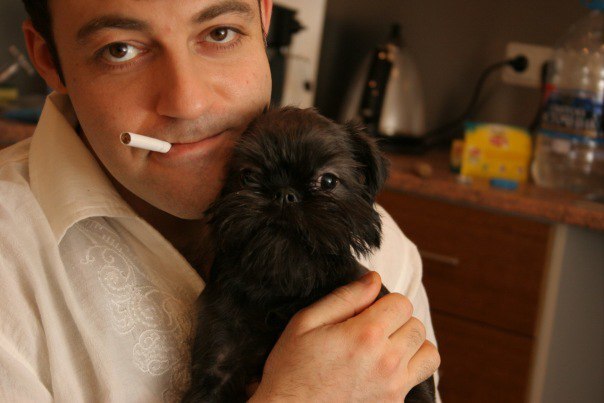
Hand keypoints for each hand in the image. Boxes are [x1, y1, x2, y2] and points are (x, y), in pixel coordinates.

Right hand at [249, 271, 439, 401]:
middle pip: (417, 326)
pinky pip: (420, 379)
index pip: (402, 303)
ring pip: (429, 353)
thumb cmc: (292, 368)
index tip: (367, 312)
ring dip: (411, 346)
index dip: (385, 303)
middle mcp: (387, 361)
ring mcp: (394, 387)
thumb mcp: (307, 322)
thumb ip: (345, 297)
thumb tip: (373, 279)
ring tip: (387, 348)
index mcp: (366, 335)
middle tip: (372, 330)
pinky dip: (409, 370)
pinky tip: (384, 370)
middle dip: (398, 322)